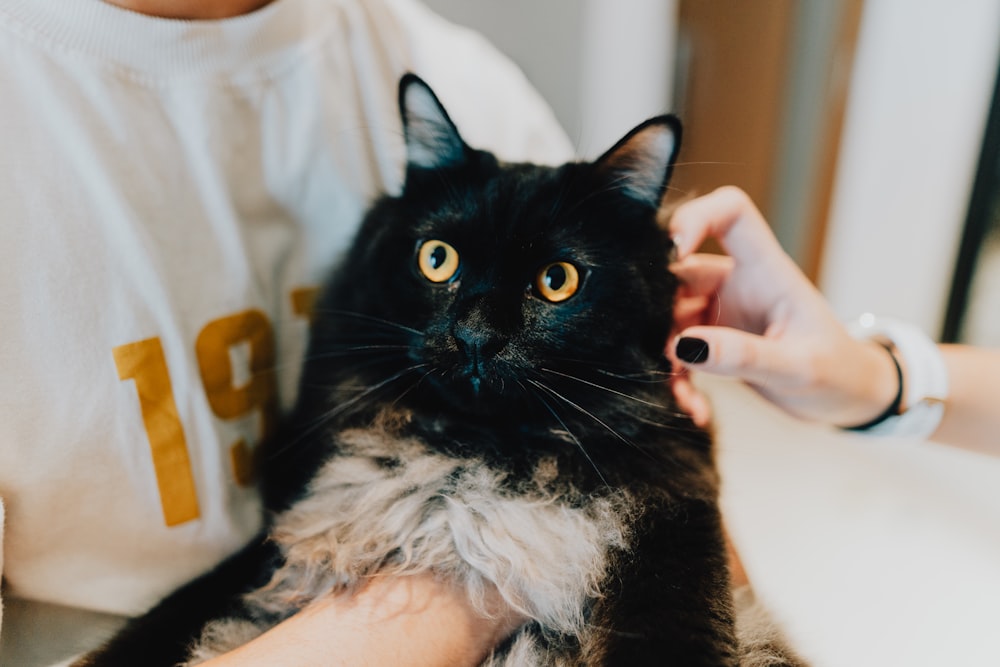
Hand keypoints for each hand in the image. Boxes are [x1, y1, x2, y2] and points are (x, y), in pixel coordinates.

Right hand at [666, 187, 897, 427]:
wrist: (849, 401)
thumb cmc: (839, 373)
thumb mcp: (797, 368)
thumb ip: (744, 356)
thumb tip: (686, 346)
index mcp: (765, 270)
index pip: (729, 213)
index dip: (695, 217)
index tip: (673, 253)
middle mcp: (738, 284)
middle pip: (681, 273)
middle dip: (663, 314)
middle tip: (667, 356)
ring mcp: (723, 312)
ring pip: (672, 318)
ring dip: (668, 358)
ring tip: (686, 397)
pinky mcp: (714, 341)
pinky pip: (680, 351)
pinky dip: (679, 379)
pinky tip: (694, 406)